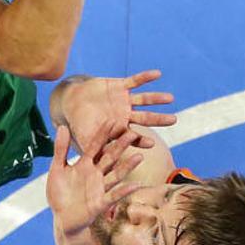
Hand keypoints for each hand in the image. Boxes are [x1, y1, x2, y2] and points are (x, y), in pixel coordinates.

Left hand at [47, 125, 143, 236]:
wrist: (61, 218)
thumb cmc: (60, 193)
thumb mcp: (57, 168)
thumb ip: (60, 149)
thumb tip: (63, 126)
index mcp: (84, 164)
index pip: (96, 145)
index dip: (103, 134)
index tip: (112, 119)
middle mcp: (95, 174)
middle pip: (110, 157)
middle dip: (120, 146)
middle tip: (133, 132)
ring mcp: (99, 188)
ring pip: (116, 175)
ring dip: (127, 166)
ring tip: (139, 156)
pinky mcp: (100, 203)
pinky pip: (113, 196)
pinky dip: (124, 190)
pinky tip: (135, 184)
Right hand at [58, 70, 175, 156]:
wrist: (71, 100)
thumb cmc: (78, 123)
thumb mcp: (84, 138)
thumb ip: (91, 150)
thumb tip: (95, 171)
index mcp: (119, 129)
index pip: (133, 136)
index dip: (141, 140)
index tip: (151, 144)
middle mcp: (126, 115)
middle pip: (145, 118)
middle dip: (159, 119)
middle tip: (173, 120)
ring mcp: (124, 100)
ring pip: (144, 99)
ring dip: (156, 98)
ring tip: (170, 98)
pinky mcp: (120, 85)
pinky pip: (135, 80)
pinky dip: (145, 77)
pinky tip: (157, 74)